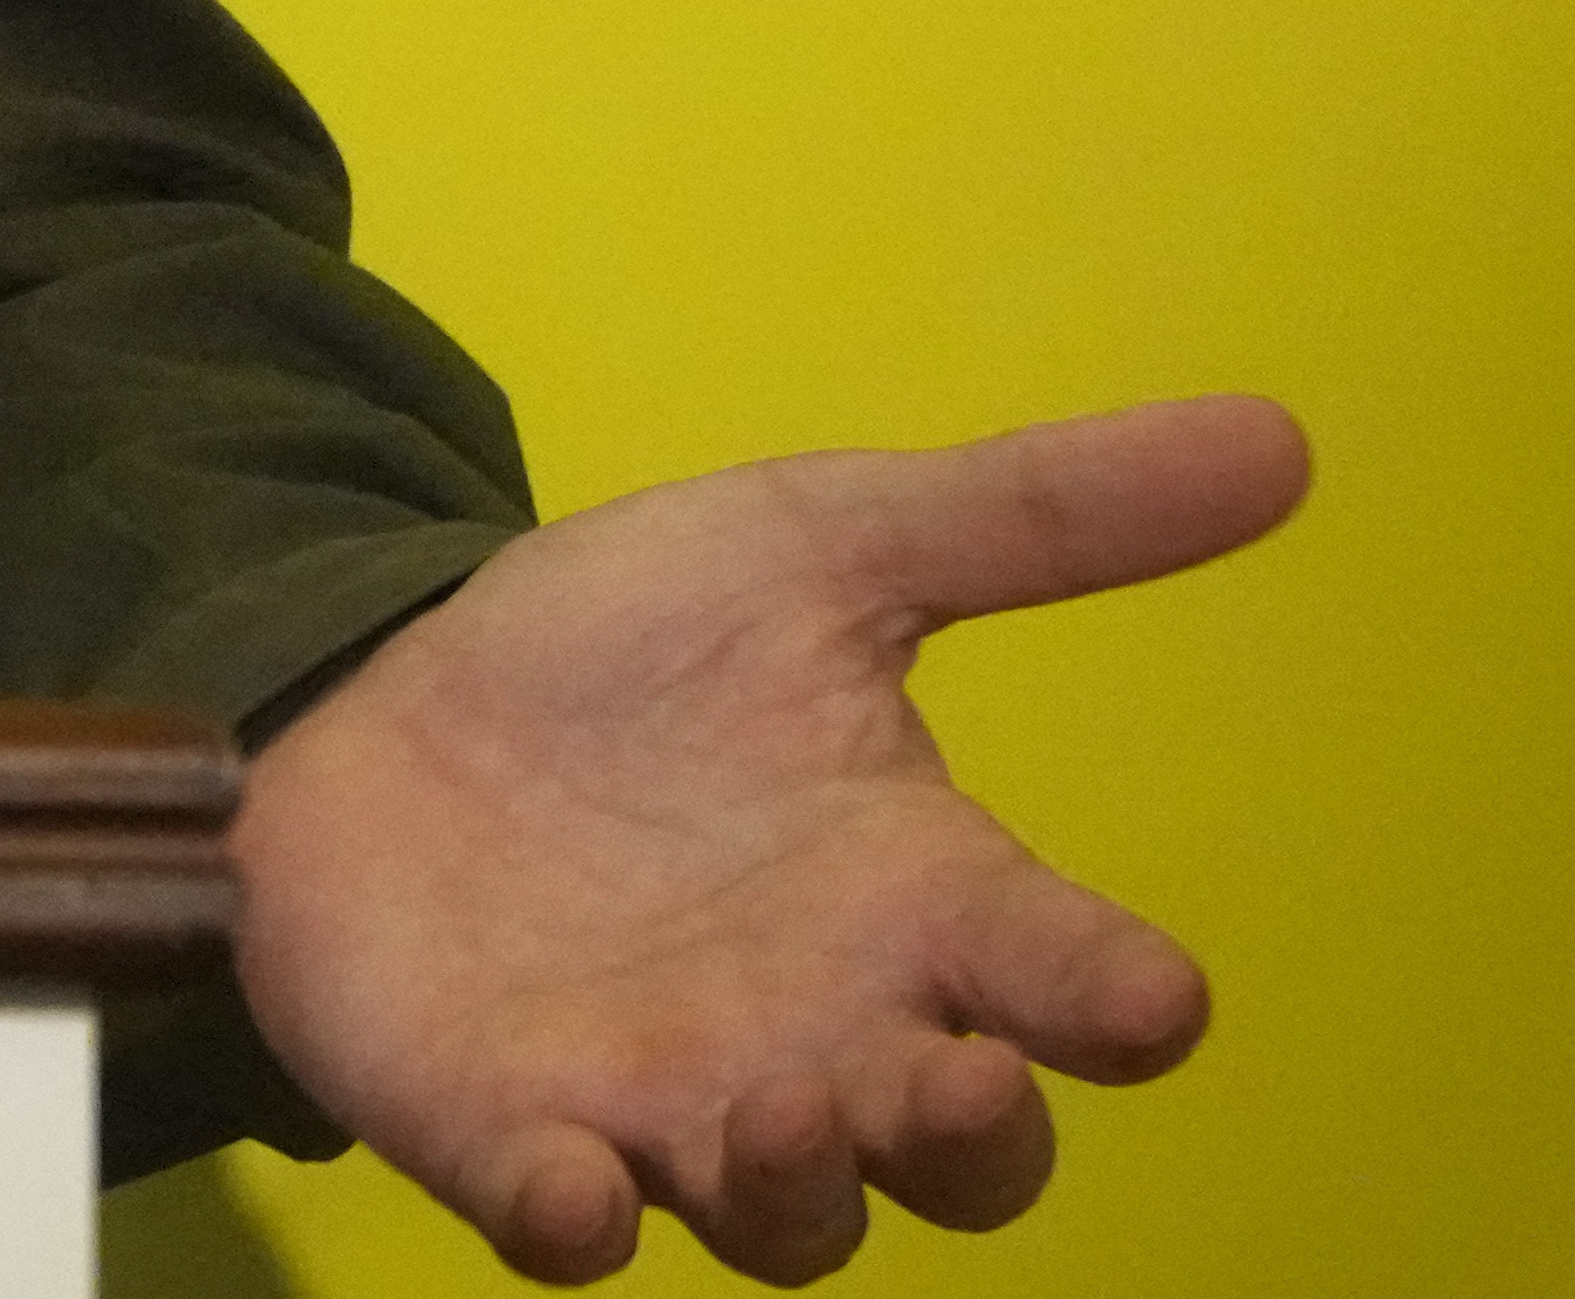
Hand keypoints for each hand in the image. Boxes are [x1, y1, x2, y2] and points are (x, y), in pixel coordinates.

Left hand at [235, 391, 1307, 1281]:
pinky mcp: (506, 1126)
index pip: (1071, 984)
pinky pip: (562, 1222)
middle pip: (962, 1161)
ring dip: (799, 1188)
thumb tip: (1276, 434)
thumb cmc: (623, 653)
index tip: (1152, 995)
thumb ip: (1031, 514)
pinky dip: (573, 1223)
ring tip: (783, 1102)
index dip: (1123, 1004)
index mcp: (918, 902)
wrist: (378, 684)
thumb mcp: (817, 545)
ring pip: (788, 1221)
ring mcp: (664, 1098)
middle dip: (979, 1145)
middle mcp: (822, 1031)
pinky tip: (572, 1192)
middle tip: (963, 1079)